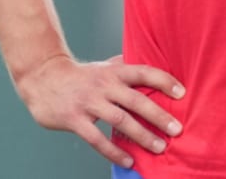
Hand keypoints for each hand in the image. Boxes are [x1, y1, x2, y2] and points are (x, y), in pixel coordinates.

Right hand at [15, 54, 184, 168]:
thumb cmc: (81, 75)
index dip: (164, 81)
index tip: (182, 93)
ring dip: (142, 136)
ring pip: (120, 120)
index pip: (144, 72)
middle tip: (177, 129)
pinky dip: (114, 151)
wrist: (42, 78)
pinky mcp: (74, 120)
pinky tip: (129, 161)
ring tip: (160, 147)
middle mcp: (104, 85)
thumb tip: (155, 63)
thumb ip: (127, 68)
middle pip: (137, 100)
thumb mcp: (105, 67)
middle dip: (159, 116)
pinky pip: (97, 139)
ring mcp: (89, 103)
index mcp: (115, 71)